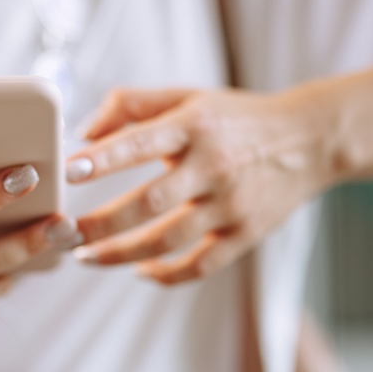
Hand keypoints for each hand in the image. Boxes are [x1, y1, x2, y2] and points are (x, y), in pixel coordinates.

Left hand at [66, 87, 333, 283]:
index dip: (103, 158)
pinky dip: (165, 275)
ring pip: (168, 240)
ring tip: (85, 256)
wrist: (309, 139)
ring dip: (120, 254)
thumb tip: (81, 133)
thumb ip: (130, 105)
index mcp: (195, 124)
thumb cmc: (232, 117)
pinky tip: (137, 271)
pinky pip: (200, 265)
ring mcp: (232, 204)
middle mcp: (214, 165)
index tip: (68, 170)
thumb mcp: (187, 96)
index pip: (141, 142)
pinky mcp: (247, 234)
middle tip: (62, 232)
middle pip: (149, 202)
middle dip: (101, 222)